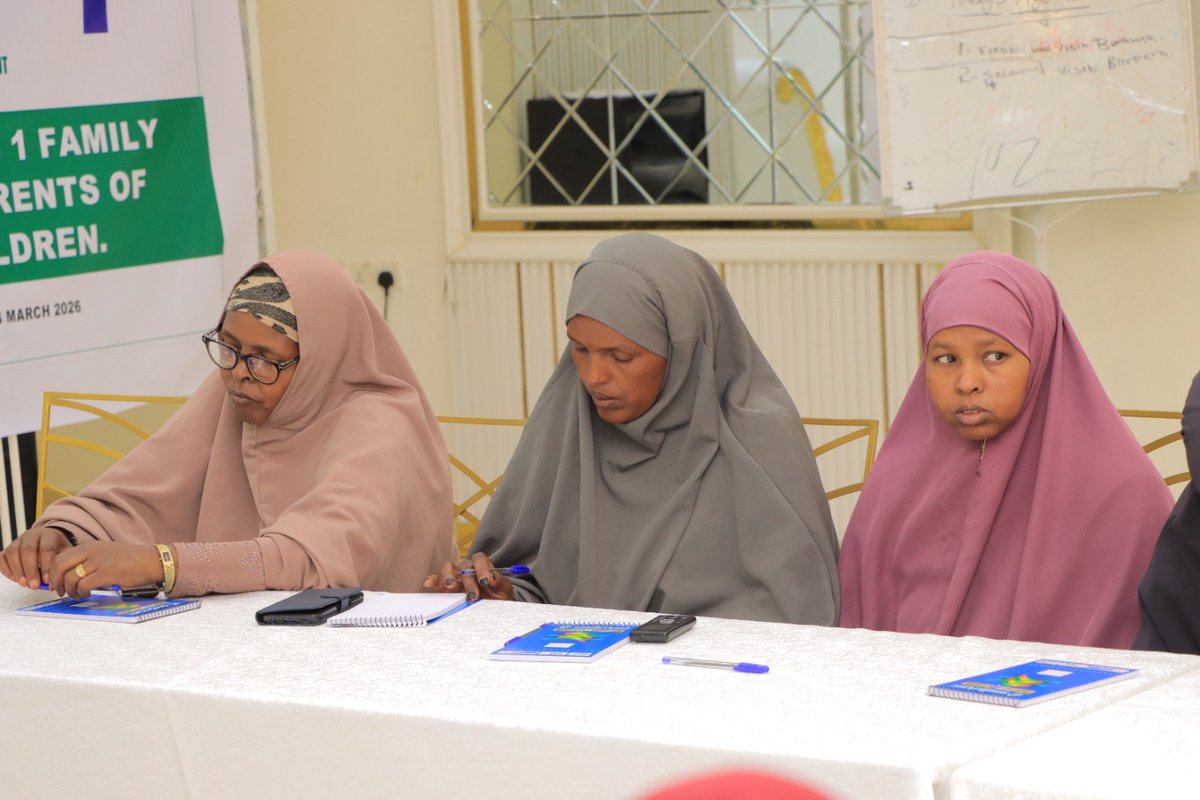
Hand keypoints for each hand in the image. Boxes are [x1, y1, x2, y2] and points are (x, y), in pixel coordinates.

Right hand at [0, 527, 72, 588]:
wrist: (48, 540)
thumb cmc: (57, 550)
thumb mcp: (65, 554)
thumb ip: (60, 567)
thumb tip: (53, 586)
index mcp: (49, 535)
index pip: (47, 548)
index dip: (46, 565)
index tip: (47, 580)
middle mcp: (32, 535)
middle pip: (28, 549)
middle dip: (30, 570)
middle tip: (34, 585)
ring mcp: (18, 540)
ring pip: (13, 552)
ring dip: (17, 570)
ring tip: (24, 584)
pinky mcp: (8, 548)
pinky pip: (2, 557)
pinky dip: (6, 569)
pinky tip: (14, 579)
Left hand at [46, 541, 167, 598]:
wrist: (152, 560)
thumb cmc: (130, 559)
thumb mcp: (105, 552)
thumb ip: (87, 559)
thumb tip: (68, 573)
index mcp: (89, 546)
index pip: (59, 557)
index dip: (53, 573)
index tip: (56, 583)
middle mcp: (91, 551)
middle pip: (60, 566)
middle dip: (56, 582)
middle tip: (60, 591)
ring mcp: (99, 562)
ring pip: (71, 578)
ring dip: (70, 590)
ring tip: (77, 594)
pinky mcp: (107, 573)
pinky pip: (84, 585)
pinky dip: (82, 592)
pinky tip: (87, 594)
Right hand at [422, 552, 513, 601]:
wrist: (493, 609)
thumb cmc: (498, 596)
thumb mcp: (503, 590)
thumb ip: (499, 581)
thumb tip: (491, 577)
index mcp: (482, 566)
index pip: (479, 558)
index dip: (482, 568)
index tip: (485, 582)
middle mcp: (467, 569)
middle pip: (464, 566)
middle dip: (468, 582)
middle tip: (472, 596)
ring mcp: (455, 577)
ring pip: (448, 569)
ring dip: (448, 575)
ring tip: (451, 585)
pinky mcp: (446, 588)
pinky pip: (437, 581)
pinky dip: (432, 580)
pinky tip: (428, 583)